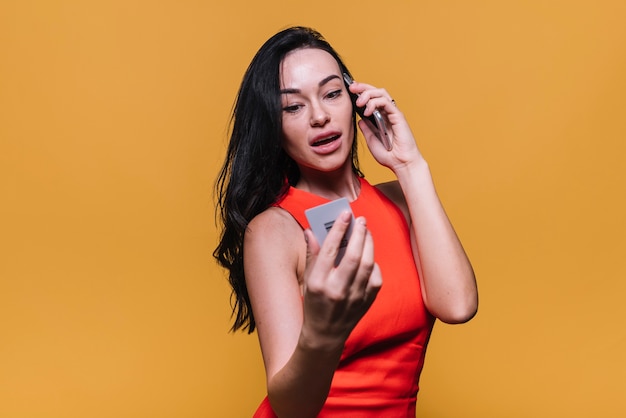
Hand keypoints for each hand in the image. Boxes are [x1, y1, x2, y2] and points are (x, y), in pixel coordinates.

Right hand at [300, 212, 381, 350]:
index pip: (329, 251)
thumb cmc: (314, 303)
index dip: (338, 230)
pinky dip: (374, 264)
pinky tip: (369, 256)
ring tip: (366, 232)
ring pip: (367, 265)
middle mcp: (336, 290)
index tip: (345, 215)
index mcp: (317, 283)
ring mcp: (353, 298)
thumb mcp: (307, 280)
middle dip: (359, 234)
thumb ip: (311, 255)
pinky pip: (375, 278)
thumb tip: (310, 231)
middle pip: (352, 256)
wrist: (325, 334)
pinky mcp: (366, 302)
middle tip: (361, 220)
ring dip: (369, 245)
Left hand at [348, 81, 424, 171]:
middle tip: (352, 87)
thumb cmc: (389, 155)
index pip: (372, 98)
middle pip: (376, 91)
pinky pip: (386, 103)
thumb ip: (366, 129)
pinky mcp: (398, 116)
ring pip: (382, 93)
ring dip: (368, 94)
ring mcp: (393, 114)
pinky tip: (367, 112)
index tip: (350, 89)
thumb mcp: (371, 141)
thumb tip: (359, 119)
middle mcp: (388, 113)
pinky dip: (375, 103)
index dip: (361, 91)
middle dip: (363, 87)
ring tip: (359, 102)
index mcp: (381, 117)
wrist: (401, 164)